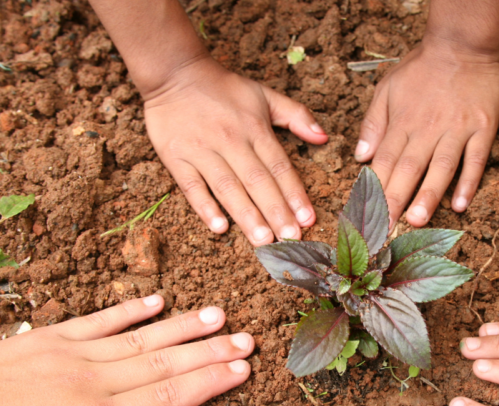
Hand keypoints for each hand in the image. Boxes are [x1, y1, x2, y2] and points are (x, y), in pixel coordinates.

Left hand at [0, 296, 253, 405]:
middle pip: (165, 364)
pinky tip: (157, 301)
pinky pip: (101, 320)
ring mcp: (74, 354)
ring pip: (141, 338)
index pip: (169, 398)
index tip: (242, 368)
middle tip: (247, 339)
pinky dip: (131, 310)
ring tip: (219, 315)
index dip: (210, 381)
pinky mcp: (52, 337)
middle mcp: (95, 381)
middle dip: (210, 351)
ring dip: (183, 327)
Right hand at [144, 57, 326, 245]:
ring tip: (263, 240)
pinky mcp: (176, 158)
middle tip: (290, 239)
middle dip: (276, 212)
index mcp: (255, 129)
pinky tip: (220, 227)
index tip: (308, 219)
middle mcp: (231, 141)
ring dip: (247, 215)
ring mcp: (202, 151)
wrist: (174, 72)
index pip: (280, 167)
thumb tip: (324, 136)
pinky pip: (192, 186)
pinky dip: (205, 207)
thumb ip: (297, 115)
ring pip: (228, 187)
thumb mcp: (264, 95)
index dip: (295, 194)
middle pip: (258, 182)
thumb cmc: (223, 88)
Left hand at [355, 40, 498, 225]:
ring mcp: (457, 129)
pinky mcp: (483, 127)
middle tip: (387, 230)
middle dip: (396, 200)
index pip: (385, 161)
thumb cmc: (421, 69)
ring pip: (441, 167)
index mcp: (402, 122)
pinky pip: (476, 158)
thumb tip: (361, 158)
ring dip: (429, 195)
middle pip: (409, 168)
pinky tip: (462, 204)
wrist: (461, 45)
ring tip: (417, 220)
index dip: (375, 190)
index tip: (367, 216)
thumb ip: (373, 124)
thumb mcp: (387, 89)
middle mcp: (428, 128)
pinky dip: (469, 181)